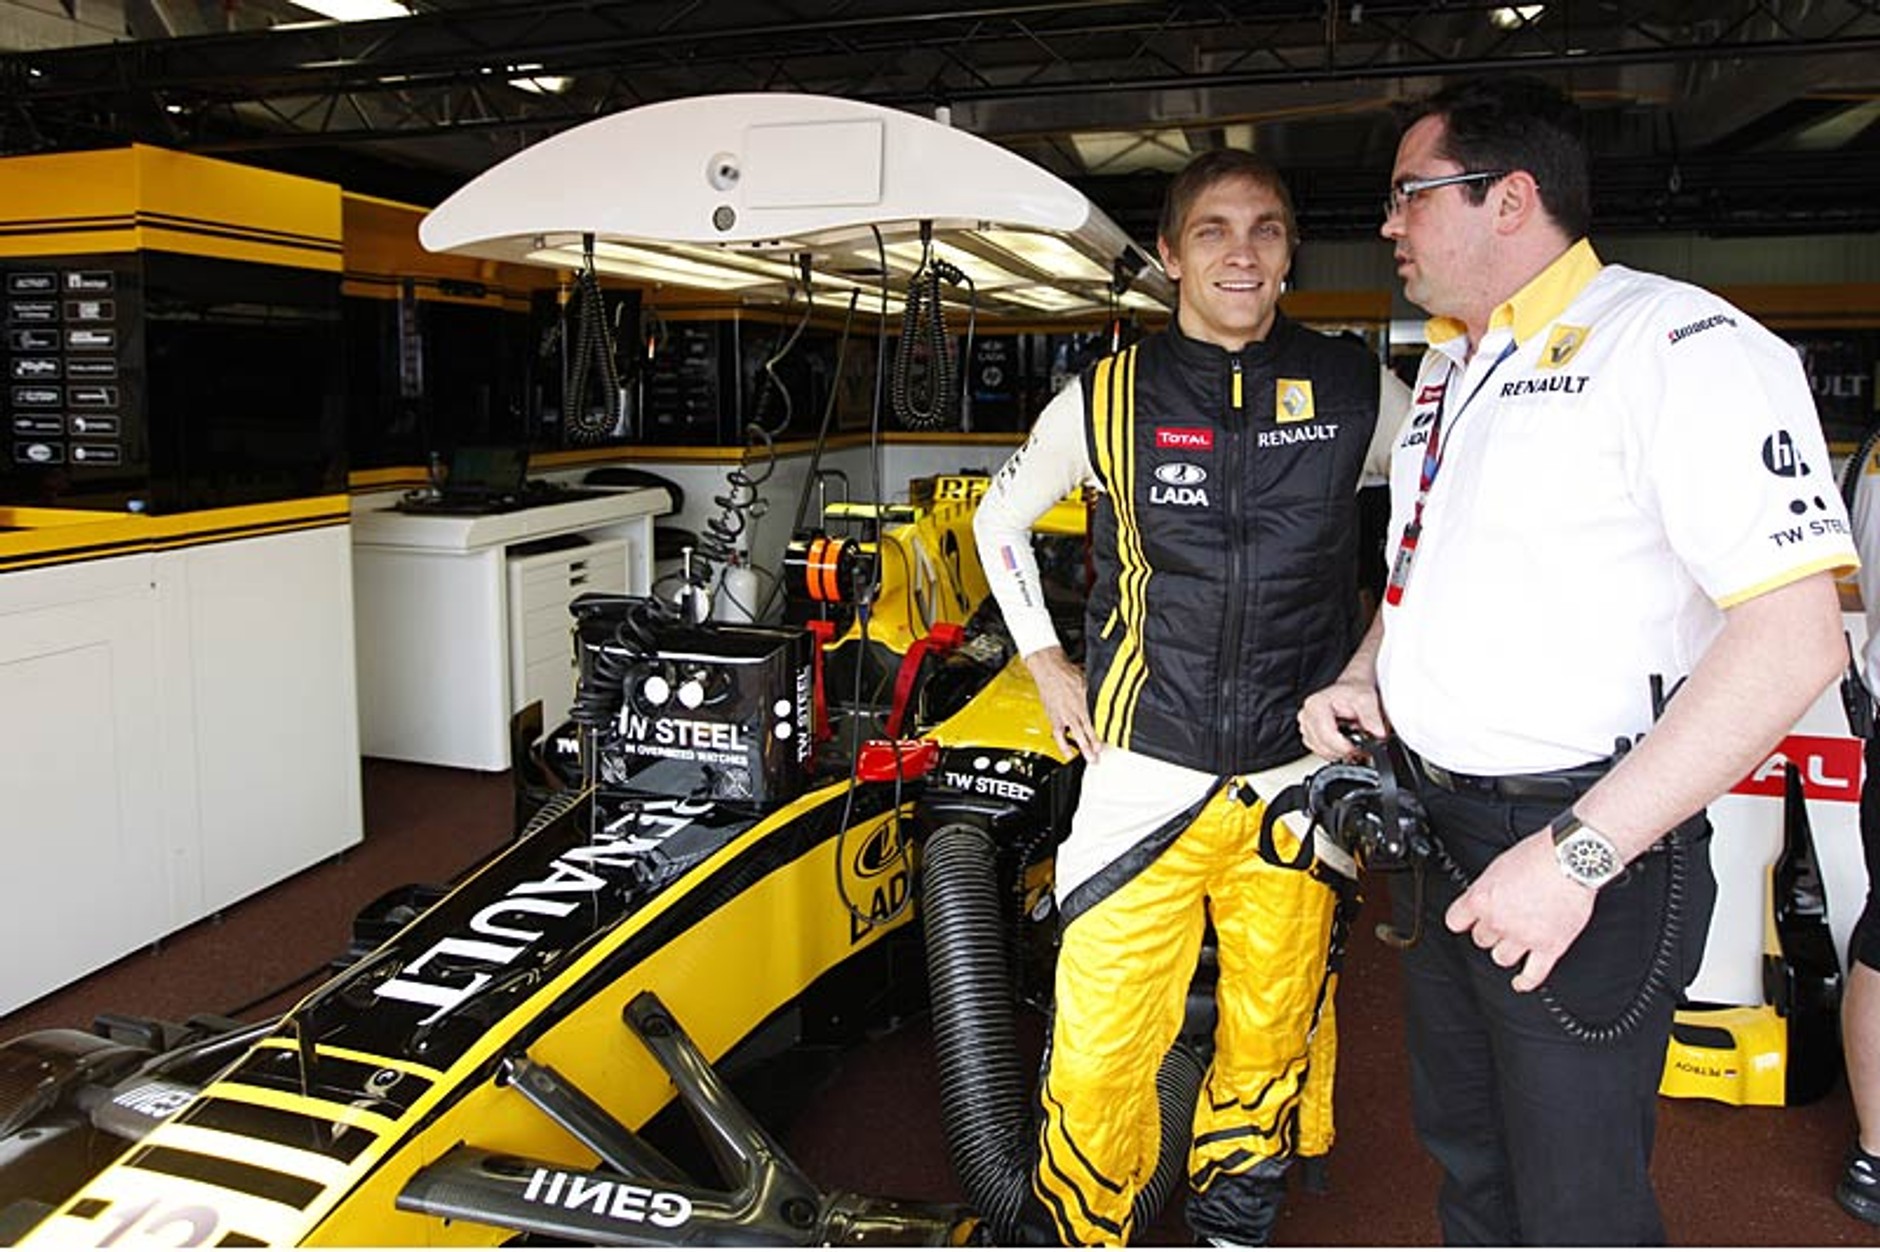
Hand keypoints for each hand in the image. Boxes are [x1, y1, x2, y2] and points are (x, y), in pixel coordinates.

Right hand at [1024, 646, 1099, 759]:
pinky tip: (1068, 753)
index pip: (1097, 720)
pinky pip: (1059, 735)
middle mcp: (1076, 709)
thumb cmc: (1067, 672)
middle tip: (1100, 756)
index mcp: (1085, 700)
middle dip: (1094, 745)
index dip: (1102, 731)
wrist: (1049, 669)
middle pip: (1088, 730)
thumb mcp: (1088, 680)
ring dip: (1084, 748)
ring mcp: (1065, 715)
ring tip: (1090, 759)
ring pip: (1076, 734)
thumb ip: (1096, 692)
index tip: (1108, 740)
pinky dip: (1064, 745)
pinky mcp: (1055, 717)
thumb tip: (1109, 696)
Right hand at [1298, 678, 1388, 760]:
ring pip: (1322, 752)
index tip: (1360, 750)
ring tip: (1354, 744)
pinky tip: (1344, 744)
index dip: (1345, 747)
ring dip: (1340, 753)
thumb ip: (1371, 716)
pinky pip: (1321, 752)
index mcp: (1316, 705)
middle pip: (1323, 747)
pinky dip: (1335, 752)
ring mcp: (1305, 726)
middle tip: (1361, 748)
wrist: (1351, 690)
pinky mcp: (1309, 735)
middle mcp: (1306, 716)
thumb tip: (1378, 733)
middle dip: (1344, 751)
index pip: (1327, 736)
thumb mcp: (1366, 698)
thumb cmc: (1354, 692)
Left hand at [1444, 830, 1595, 992]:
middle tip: (1502, 923)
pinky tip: (1521, 982)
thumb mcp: (1498, 866)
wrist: (1572, 860)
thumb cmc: (1539, 856)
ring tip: (1514, 942)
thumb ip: (1487, 888)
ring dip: (1506, 951)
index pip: (1456, 921)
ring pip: (1501, 958)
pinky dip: (1526, 981)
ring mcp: (1524, 937)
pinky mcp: (1550, 947)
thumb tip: (1484, 899)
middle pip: (1481, 939)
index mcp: (1482, 899)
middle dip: (1490, 932)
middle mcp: (1498, 921)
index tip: (1466, 922)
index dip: (1463, 921)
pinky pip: (1533, 974)